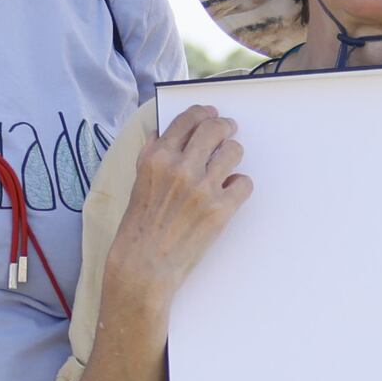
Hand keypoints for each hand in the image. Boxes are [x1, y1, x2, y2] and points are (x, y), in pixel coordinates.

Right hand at [108, 109, 251, 310]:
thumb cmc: (137, 228)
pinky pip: (244, 183)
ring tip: (227, 164)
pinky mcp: (220, 210)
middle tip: (228, 130)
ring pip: (233, 151)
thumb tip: (162, 134)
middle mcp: (180, 168)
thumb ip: (151, 155)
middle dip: (224, 126)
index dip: (202, 113)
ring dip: (232, 154)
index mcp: (156, 158)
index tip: (210, 113)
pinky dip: (238, 186)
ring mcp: (203, 188)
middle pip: (214, 129)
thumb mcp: (137, 183)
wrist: (143, 267)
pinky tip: (228, 193)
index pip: (186, 120)